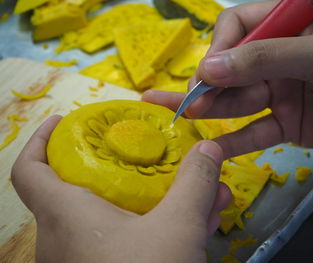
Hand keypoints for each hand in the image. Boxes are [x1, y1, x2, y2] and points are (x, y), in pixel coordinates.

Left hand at [11, 116, 230, 262]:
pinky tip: (194, 228)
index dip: (42, 139)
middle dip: (134, 170)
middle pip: (89, 187)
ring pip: (117, 214)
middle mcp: (65, 237)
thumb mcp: (178, 229)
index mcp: (66, 216)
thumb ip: (193, 184)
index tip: (65, 121)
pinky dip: (156, 226)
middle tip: (161, 160)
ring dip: (158, 201)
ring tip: (199, 199)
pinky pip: (126, 238)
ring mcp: (83, 259)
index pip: (30, 169)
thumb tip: (208, 149)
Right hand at [143, 1, 312, 158]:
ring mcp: (281, 92)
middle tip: (190, 102)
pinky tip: (211, 148)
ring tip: (187, 115)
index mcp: (289, 28)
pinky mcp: (286, 124)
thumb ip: (264, 58)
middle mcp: (280, 58)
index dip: (220, 48)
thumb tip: (210, 67)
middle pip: (232, 68)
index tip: (207, 72)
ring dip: (214, 110)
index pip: (239, 27)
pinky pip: (254, 132)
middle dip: (210, 85)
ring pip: (239, 101)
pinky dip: (234, 141)